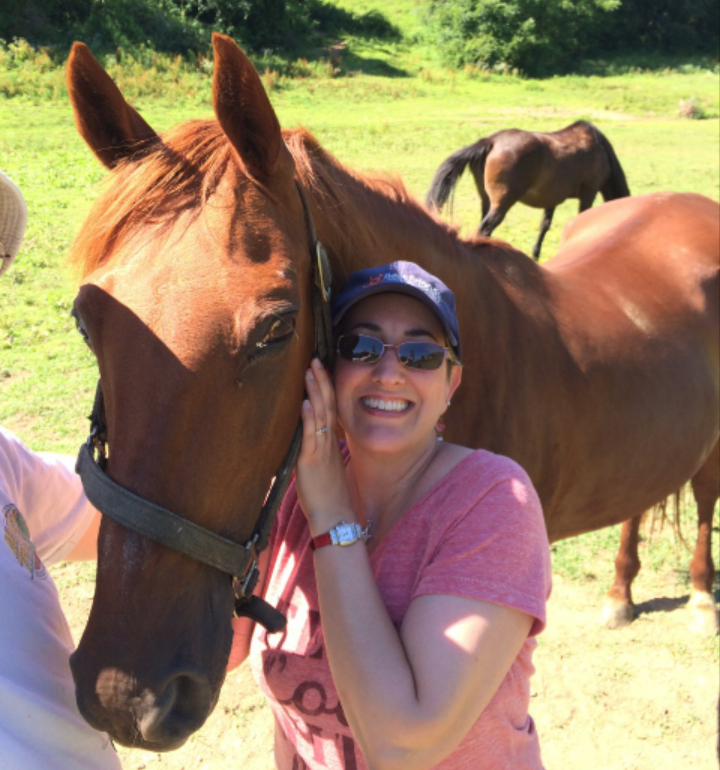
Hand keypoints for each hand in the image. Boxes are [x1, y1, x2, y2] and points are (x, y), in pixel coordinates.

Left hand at [296, 358, 354, 535]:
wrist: (335, 518)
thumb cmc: (329, 498)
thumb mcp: (324, 470)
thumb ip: (317, 454)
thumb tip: (307, 444)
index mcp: (331, 443)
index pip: (330, 409)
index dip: (326, 389)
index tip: (321, 369)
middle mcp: (328, 442)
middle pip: (327, 405)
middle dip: (321, 381)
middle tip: (316, 360)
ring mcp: (321, 450)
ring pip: (320, 415)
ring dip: (315, 392)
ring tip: (310, 371)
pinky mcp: (311, 461)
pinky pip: (311, 435)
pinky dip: (308, 417)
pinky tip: (304, 402)